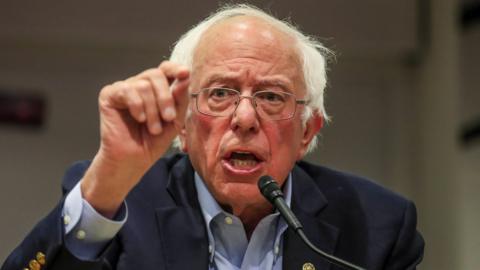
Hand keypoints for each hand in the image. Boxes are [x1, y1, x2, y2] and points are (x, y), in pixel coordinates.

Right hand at [81, 61, 189, 217]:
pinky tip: (138, 119)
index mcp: (156, 88)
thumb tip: (185, 76)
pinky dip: (137, 106)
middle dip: (165, 98)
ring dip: (152, 110)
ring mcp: (124, 88)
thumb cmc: (154, 140)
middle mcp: (139, 84)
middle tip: (168, 118)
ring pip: (143, 85)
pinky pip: (127, 90)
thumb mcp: (175, 120)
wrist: (134, 160)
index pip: (165, 69)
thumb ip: (180, 98)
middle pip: (155, 75)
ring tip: (153, 128)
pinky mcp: (109, 95)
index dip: (175, 68)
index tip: (185, 73)